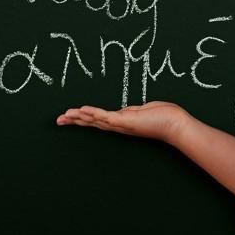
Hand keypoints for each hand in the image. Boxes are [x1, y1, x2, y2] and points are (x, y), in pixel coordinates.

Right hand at [56, 100, 192, 145]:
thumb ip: (134, 110)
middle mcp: (119, 125)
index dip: (84, 119)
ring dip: (79, 117)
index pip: (99, 120)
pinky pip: (106, 116)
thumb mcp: (145, 110)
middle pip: (92, 122)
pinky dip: (93, 113)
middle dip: (74, 121)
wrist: (176, 125)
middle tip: (58, 120)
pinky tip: (82, 110)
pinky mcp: (126, 121)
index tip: (70, 117)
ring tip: (64, 116)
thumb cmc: (165, 117)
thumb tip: (129, 109)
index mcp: (123, 122)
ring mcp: (122, 124)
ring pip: (96, 120)